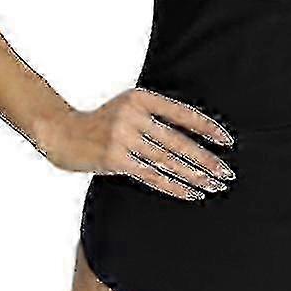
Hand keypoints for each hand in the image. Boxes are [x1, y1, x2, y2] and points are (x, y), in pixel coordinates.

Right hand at [38, 87, 235, 199]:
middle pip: (178, 141)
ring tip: (215, 185)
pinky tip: (192, 192)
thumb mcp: (128, 107)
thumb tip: (196, 135)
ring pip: (167, 161)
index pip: (183, 113)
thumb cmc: (103, 123)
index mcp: (141, 98)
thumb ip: (156, 115)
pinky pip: (152, 175)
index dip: (207, 128)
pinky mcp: (115, 159)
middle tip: (227, 172)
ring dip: (194, 175)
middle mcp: (133, 115)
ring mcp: (122, 137)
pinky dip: (174, 186)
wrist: (62, 133)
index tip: (228, 142)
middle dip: (206, 159)